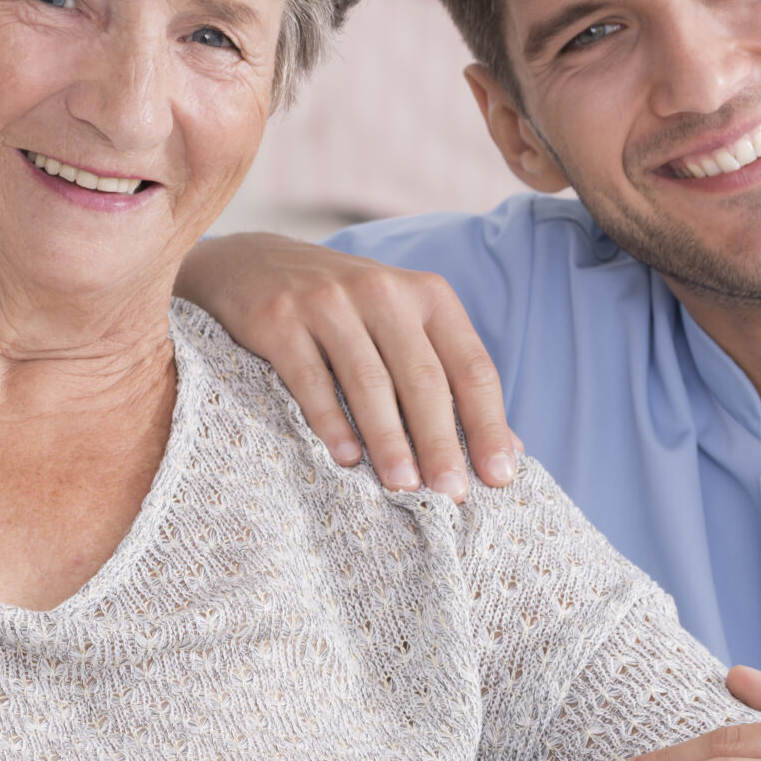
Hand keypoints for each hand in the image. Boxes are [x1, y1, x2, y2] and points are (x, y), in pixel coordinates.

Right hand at [176, 232, 516, 500]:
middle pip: (423, 378)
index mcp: (426, 295)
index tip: (498, 477)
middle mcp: (383, 291)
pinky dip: (330, 422)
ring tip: (403, 487)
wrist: (252, 265)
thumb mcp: (401, 326)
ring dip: (389, 440)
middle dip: (441, 442)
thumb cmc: (343, 311)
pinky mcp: (281, 319)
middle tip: (451, 495)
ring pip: (370, 381)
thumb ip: (448, 377)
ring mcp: (329, 302)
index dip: (488, 424)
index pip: (471, 366)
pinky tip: (345, 459)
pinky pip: (311, 379)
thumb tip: (508, 451)